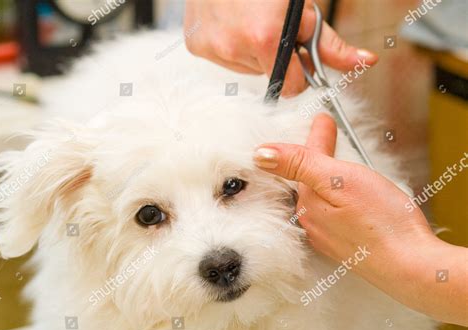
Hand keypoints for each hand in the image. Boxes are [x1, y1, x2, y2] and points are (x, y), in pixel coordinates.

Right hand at [184, 0, 377, 95]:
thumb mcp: (301, 10)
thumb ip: (330, 44)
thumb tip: (365, 62)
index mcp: (265, 39)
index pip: (289, 88)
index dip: (298, 75)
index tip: (296, 59)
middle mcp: (234, 48)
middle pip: (268, 77)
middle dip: (275, 58)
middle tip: (271, 29)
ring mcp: (212, 48)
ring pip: (246, 69)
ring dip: (253, 53)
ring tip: (250, 22)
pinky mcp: (196, 46)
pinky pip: (224, 60)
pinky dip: (232, 48)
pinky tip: (232, 25)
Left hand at [253, 114, 467, 325]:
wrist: (410, 266)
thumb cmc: (382, 223)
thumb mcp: (340, 180)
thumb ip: (300, 164)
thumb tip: (260, 154)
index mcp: (307, 201)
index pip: (304, 161)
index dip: (316, 138)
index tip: (323, 120)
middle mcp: (310, 220)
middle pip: (309, 179)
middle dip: (316, 157)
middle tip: (325, 132)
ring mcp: (326, 235)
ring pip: (320, 197)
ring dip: (325, 178)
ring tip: (334, 159)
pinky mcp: (343, 245)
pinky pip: (331, 214)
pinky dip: (335, 198)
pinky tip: (346, 198)